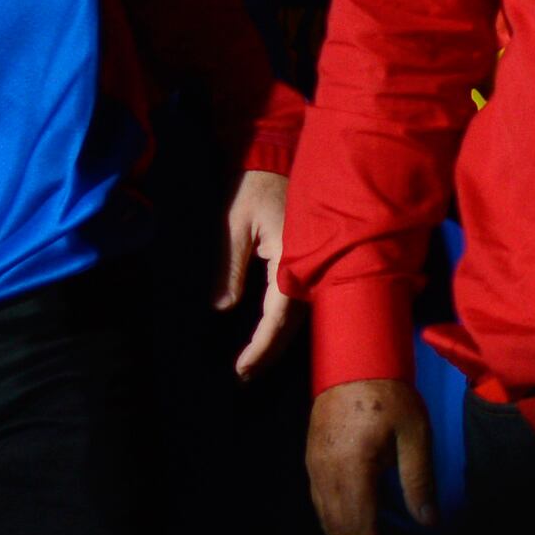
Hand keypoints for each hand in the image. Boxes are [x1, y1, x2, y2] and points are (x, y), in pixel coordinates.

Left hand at [217, 169, 295, 377]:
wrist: (275, 158)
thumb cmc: (252, 188)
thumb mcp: (232, 224)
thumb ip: (229, 268)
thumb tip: (221, 309)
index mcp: (292, 261)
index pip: (277, 318)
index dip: (260, 348)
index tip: (241, 369)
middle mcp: (309, 269)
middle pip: (291, 325)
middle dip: (268, 353)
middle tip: (243, 376)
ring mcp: (312, 266)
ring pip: (298, 317)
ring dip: (276, 342)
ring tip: (253, 364)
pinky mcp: (308, 262)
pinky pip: (298, 302)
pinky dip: (282, 325)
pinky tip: (268, 336)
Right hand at [307, 376, 433, 534]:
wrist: (352, 358)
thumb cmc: (389, 392)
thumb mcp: (415, 434)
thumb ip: (419, 480)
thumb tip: (429, 522)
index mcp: (353, 471)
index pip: (362, 532)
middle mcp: (327, 476)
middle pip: (341, 534)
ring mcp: (315, 469)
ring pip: (328, 523)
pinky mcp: (313, 461)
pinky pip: (321, 506)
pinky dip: (338, 529)